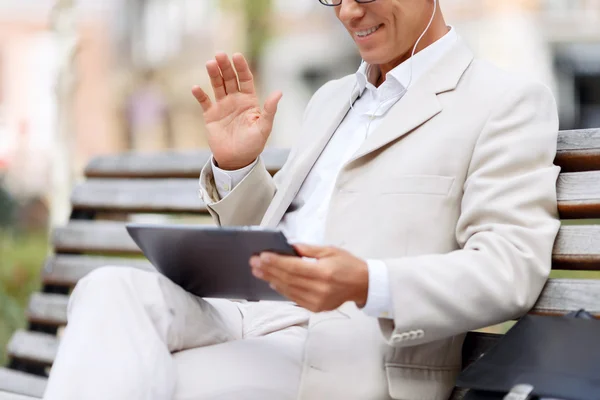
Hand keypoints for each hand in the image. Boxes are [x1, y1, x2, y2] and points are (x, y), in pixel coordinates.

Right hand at [192, 53, 282, 169]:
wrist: (237, 160)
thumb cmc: (253, 145)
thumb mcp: (264, 128)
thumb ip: (270, 110)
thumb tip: (279, 92)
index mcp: (249, 100)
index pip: (245, 79)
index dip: (241, 67)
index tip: (237, 56)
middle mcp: (235, 100)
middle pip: (230, 78)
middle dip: (225, 66)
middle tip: (220, 55)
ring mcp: (222, 106)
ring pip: (217, 86)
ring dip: (213, 74)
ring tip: (210, 63)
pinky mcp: (210, 115)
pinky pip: (204, 102)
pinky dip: (200, 95)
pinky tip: (196, 87)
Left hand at [249, 244, 368, 312]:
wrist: (363, 284)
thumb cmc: (348, 264)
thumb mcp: (330, 250)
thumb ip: (308, 250)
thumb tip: (288, 246)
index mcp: (324, 272)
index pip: (294, 267)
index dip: (276, 262)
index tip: (262, 256)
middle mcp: (320, 289)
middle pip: (288, 279)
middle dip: (269, 270)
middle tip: (254, 263)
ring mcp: (317, 301)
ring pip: (288, 290)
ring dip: (271, 280)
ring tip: (259, 271)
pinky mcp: (316, 308)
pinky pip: (294, 298)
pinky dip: (282, 290)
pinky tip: (273, 282)